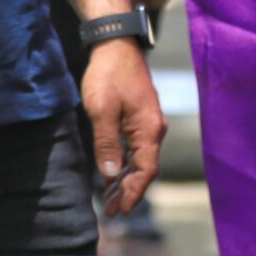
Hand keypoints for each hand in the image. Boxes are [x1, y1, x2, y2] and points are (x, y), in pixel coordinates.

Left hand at [83, 38, 164, 216]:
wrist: (115, 44)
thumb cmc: (108, 75)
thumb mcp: (101, 111)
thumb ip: (106, 144)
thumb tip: (109, 175)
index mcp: (149, 129)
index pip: (146, 170)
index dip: (134, 192)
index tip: (122, 211)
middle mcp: (154, 129)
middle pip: (145, 169)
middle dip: (129, 191)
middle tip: (112, 211)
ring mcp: (148, 123)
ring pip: (140, 160)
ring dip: (125, 180)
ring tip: (110, 198)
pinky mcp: (140, 117)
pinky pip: (136, 148)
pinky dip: (125, 164)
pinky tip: (112, 173)